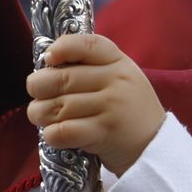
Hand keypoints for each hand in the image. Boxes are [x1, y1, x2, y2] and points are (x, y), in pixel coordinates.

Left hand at [27, 33, 163, 175]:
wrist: (155, 147)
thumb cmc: (128, 111)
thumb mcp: (121, 79)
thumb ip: (92, 68)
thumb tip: (46, 65)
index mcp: (119, 62)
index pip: (87, 45)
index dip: (62, 47)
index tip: (48, 58)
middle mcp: (116, 81)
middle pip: (62, 78)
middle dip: (38, 86)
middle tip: (36, 94)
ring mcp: (112, 107)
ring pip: (59, 106)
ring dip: (40, 113)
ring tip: (40, 116)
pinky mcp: (105, 133)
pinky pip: (65, 131)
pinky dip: (51, 134)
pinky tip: (53, 135)